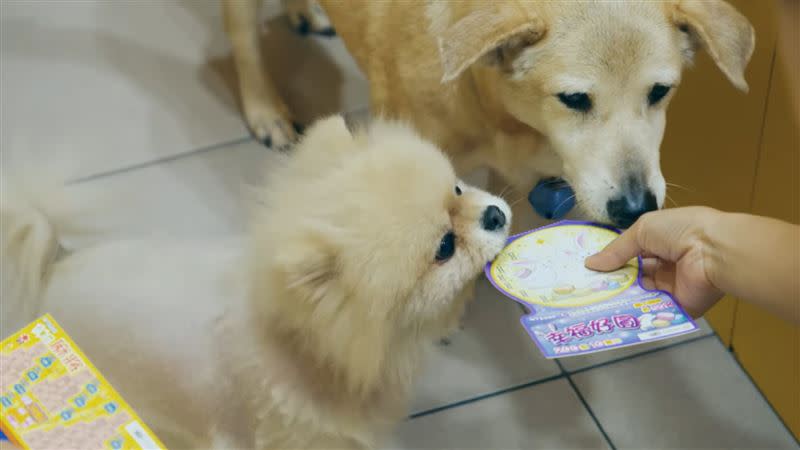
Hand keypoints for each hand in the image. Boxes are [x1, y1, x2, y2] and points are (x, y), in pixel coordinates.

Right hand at [585, 207, 724, 317]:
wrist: (714, 251)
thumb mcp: (642, 230)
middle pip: (633, 276)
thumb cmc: (680, 230)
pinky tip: (610, 313)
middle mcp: (665, 264)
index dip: (611, 260)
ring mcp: (671, 287)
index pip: (631, 253)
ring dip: (619, 297)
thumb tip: (590, 263)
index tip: (588, 270)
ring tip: (591, 302)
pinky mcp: (677, 306)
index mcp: (660, 242)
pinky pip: (653, 311)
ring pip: (639, 294)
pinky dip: (634, 312)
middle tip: (585, 289)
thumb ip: (617, 249)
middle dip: (611, 281)